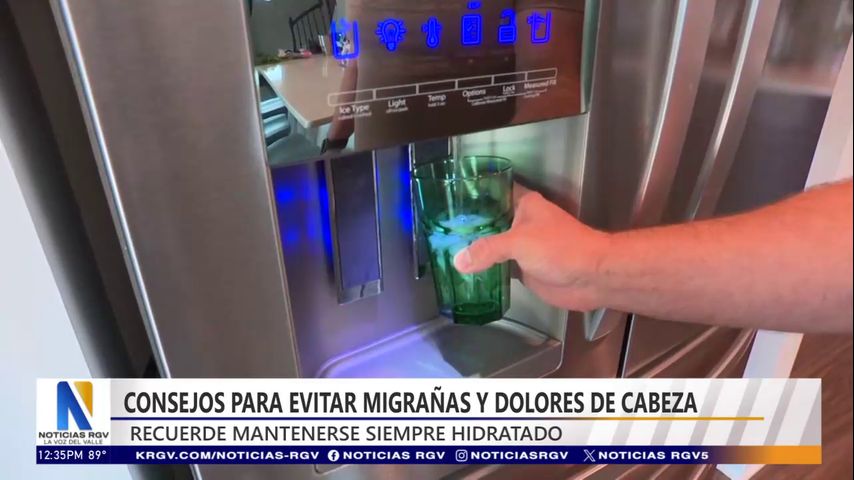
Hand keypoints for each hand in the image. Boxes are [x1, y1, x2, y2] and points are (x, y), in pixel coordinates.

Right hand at [453, 185, 610, 310]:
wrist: (591, 276)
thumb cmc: (565, 248)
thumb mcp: (518, 242)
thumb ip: (487, 249)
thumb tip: (461, 260)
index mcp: (524, 204)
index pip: (494, 191)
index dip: (475, 193)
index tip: (452, 196)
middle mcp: (523, 222)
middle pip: (491, 220)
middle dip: (470, 226)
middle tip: (444, 228)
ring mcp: (525, 245)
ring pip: (494, 244)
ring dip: (478, 249)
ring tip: (450, 249)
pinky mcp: (526, 267)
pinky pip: (500, 266)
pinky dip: (487, 269)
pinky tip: (470, 272)